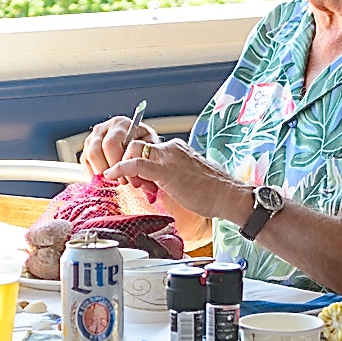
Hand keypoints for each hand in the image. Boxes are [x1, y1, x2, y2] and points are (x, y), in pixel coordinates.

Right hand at [80, 115, 155, 176]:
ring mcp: (92, 137)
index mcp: (120, 124)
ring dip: (100, 173)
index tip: (125, 177)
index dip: (116, 164)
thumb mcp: (150, 148)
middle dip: (108, 170)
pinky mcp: (87, 148)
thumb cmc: (146, 148)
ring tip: (114, 181)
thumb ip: (143, 157)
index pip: (110, 144)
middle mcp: (104, 128)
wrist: (140, 148)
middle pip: (96, 151)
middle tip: (120, 181)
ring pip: (89, 157)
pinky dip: (94, 174)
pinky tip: (106, 181)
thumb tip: (134, 169)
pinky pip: (85, 162)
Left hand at [108, 137, 247, 223]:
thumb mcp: (187, 178)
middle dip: (126, 161)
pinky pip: (135, 163)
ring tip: (134, 185)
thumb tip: (154, 183)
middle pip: (135, 145)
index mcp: (176, 149)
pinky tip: (113, 176)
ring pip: (133, 150)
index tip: (134, 177)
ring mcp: (169, 158)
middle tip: (133, 182)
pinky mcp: (166, 171)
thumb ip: (169, 176)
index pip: (147, 147)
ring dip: (125, 167)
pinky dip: (120, 168)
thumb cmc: (212, 192)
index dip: (134, 160)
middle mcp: (171, 148)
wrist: (228, 195)